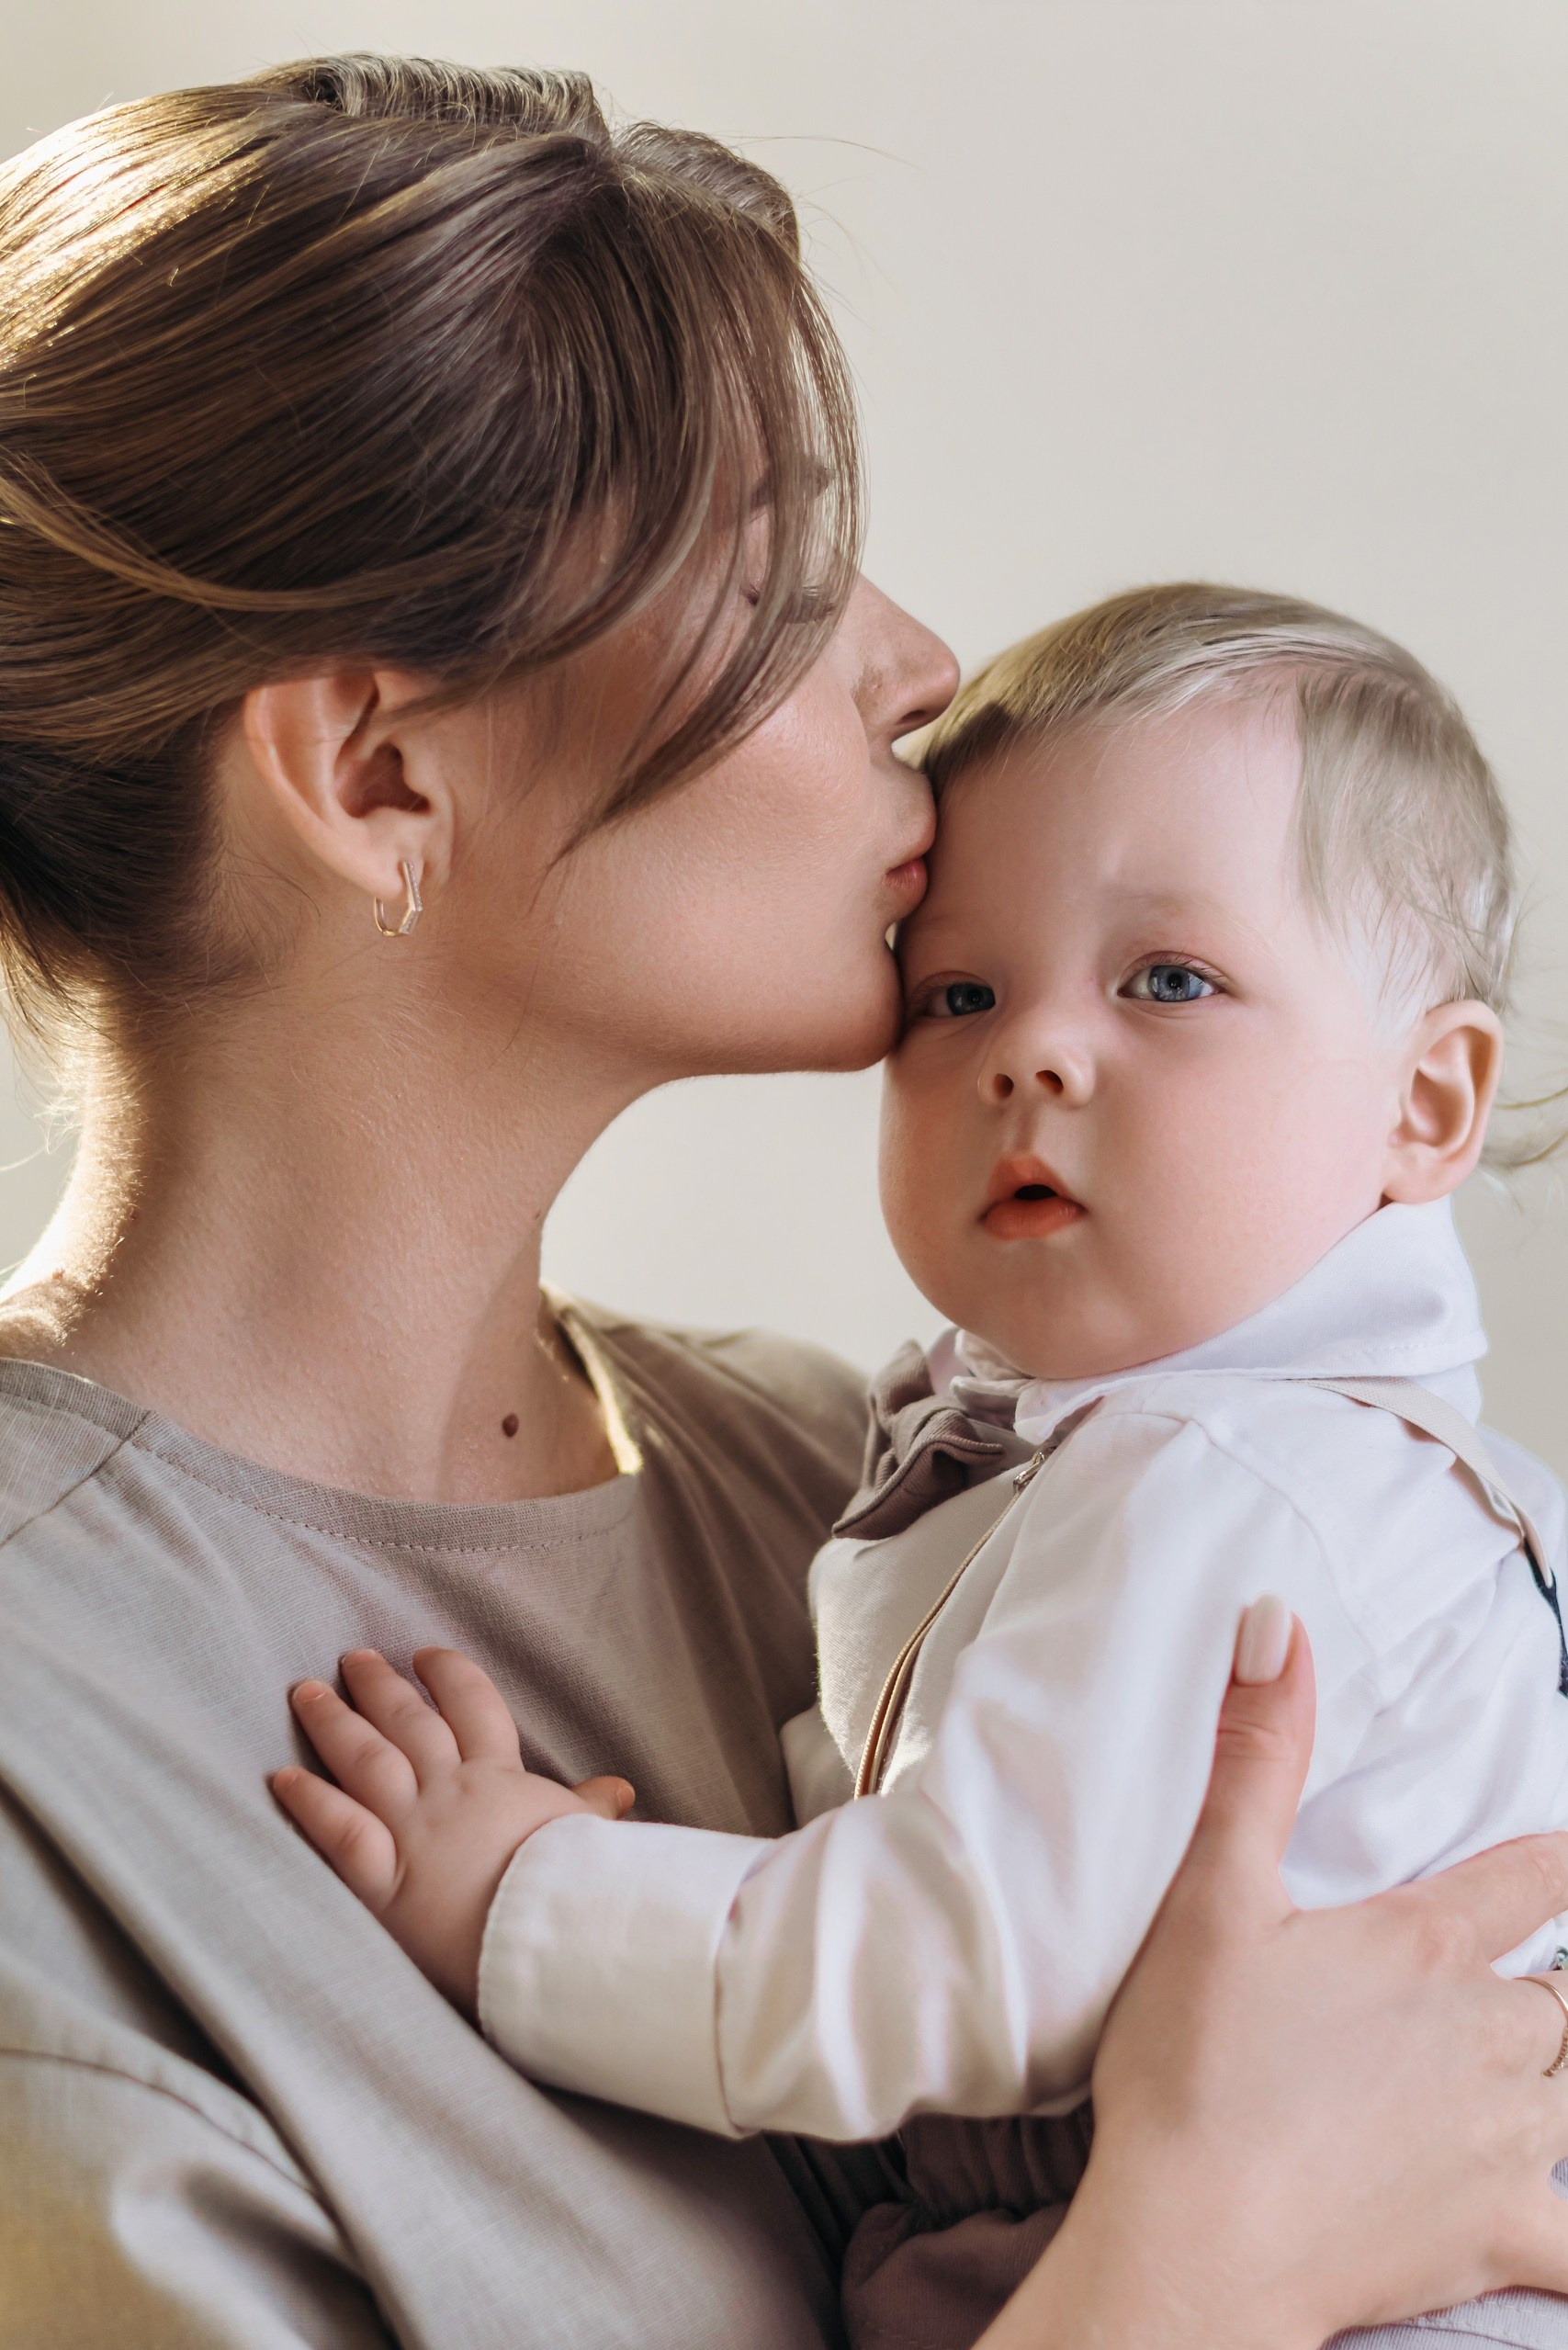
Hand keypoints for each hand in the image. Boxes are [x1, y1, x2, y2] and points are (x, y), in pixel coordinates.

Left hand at [272, 1648, 633, 2014]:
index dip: (449, 1676)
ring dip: (334, 1722)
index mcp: (500, 1778)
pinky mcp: (384, 1878)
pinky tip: (282, 1778)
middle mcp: (450, 1792)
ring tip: (306, 1691)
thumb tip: (621, 1790)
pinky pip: (339, 1830)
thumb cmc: (575, 1888)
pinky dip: (310, 1801)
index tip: (426, 1655)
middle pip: (409, 1723)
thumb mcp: (588, 1837)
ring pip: (366, 1760)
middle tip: (353, 1658)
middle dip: (378, 1686)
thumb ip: (592, 1808)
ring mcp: (413, 1830)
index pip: (473, 1707)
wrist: (549, 1937)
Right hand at [980, 1608, 1567, 2349]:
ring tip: (1523, 2079)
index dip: (1554, 1861)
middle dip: (1544, 1992)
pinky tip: (1552, 2225)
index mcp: (1425, 1946)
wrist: (1197, 2240)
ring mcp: (1504, 2141)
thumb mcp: (1212, 1891)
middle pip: (1559, 2000)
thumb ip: (1258, 1756)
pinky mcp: (1498, 2236)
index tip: (1563, 1858)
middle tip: (1518, 1992)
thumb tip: (1278, 1622)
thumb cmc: (1194, 2066)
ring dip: (1551, 2083)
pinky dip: (1567, 2231)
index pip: (1530, 1877)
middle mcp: (1489, 2035)